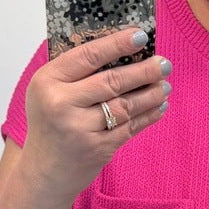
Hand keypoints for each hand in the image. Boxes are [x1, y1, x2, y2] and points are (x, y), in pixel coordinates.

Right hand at [22, 25, 170, 204]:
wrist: (43, 172)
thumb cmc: (50, 124)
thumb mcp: (48, 92)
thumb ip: (74, 72)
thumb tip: (120, 47)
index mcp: (47, 82)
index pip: (88, 56)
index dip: (117, 44)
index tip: (141, 36)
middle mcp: (61, 104)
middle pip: (112, 81)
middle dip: (144, 70)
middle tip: (164, 63)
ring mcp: (80, 129)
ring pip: (125, 105)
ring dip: (150, 93)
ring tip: (165, 85)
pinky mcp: (98, 149)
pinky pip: (130, 127)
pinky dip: (148, 116)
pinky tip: (159, 106)